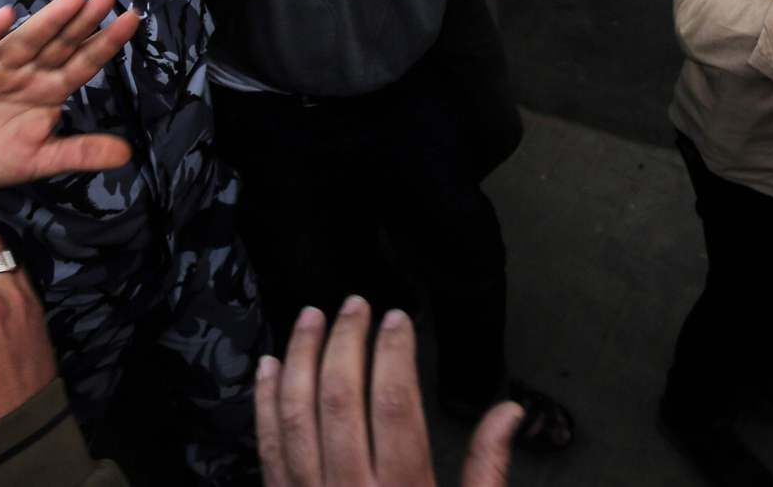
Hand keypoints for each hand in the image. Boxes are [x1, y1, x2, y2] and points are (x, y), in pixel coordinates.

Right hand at [0, 0, 137, 186]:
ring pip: (26, 40)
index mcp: (49, 90)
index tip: (131, 20)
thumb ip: (79, 153)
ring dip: (49, 20)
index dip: (106, 43)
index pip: (83, 63)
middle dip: (83, 21)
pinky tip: (6, 16)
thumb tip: (127, 156)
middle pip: (60, 44)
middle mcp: (27, 72)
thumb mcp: (38, 159)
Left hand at [257, 299, 520, 486]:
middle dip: (346, 343)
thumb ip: (488, 470)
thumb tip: (509, 410)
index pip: (396, 406)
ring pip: (295, 415)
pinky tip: (271, 365)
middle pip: (341, 400)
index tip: (398, 317)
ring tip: (312, 316)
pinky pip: (266, 448)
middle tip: (357, 302)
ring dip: (301, 358)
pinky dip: (264, 402)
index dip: (395, 354)